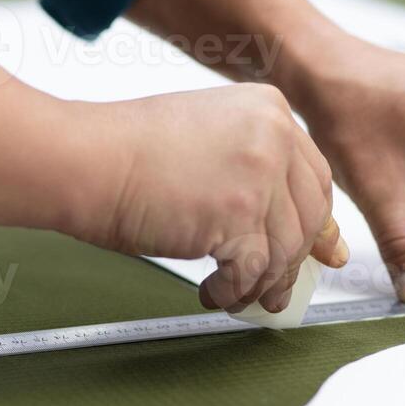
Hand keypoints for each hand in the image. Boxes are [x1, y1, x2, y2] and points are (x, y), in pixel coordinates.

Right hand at [70, 84, 348, 313]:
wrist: (87, 159)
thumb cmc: (126, 151)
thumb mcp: (206, 140)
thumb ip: (252, 169)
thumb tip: (286, 221)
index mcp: (268, 110)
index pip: (313, 177)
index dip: (315, 222)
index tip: (317, 251)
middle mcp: (274, 137)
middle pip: (308, 216)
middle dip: (292, 262)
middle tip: (275, 289)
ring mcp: (260, 176)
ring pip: (284, 251)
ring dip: (259, 284)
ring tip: (234, 295)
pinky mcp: (238, 217)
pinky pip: (253, 272)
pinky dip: (234, 291)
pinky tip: (213, 293)